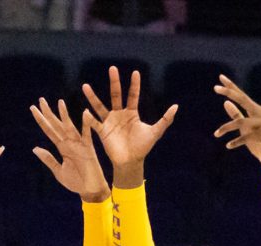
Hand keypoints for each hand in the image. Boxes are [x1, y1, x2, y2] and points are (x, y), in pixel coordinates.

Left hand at [31, 97, 109, 203]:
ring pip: (70, 127)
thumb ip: (48, 158)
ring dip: (65, 115)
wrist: (90, 190)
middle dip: (48, 113)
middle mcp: (69, 143)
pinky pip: (87, 134)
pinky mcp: (88, 148)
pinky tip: (85, 113)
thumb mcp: (58, 170)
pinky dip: (86, 124)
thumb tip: (35, 148)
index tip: (33, 108)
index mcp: (62, 147)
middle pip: (56, 125)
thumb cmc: (76, 182)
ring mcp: (79, 144)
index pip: (49, 130)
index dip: (41, 120)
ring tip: (59, 102)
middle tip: (41, 99)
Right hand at [82, 66, 176, 185]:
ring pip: (99, 106)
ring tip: (85, 86)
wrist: (131, 162)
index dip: (134, 85)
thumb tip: (176, 106)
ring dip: (92, 97)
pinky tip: (85, 111)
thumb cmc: (142, 147)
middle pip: (115, 95)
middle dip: (114, 82)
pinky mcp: (102, 131)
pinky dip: (89, 118)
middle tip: (112, 68)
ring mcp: (109, 122)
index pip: (133, 95)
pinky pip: (94, 123)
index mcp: (131, 113)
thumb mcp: (155, 132)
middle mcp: (119, 114)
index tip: (136, 72)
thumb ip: (165, 120)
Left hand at [213, 75, 260, 176]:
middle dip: (229, 93)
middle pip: (243, 100)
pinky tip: (228, 146)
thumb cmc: (259, 142)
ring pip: (241, 121)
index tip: (220, 77)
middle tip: (216, 88)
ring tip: (216, 134)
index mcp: (257, 111)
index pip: (242, 96)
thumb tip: (225, 102)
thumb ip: (236, 115)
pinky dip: (236, 142)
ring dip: (226, 127)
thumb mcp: (245, 128)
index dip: (232, 87)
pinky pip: (246, 137)